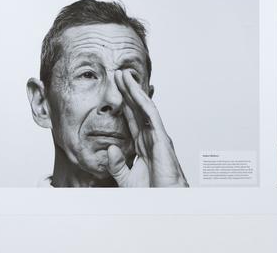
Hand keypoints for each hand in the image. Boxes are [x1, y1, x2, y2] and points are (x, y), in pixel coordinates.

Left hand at [105, 70, 187, 187]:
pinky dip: (143, 102)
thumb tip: (110, 149)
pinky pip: (151, 116)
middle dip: (127, 91)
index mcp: (143, 145)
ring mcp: (157, 136)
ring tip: (124, 75)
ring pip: (144, 107)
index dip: (124, 104)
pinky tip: (135, 91)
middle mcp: (150, 137)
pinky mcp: (161, 138)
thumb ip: (116, 165)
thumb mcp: (126, 178)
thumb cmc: (152, 193)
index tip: (116, 90)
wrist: (166, 202)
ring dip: (134, 90)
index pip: (132, 119)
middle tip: (118, 74)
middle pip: (137, 108)